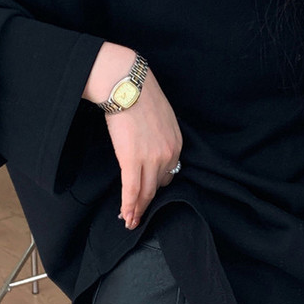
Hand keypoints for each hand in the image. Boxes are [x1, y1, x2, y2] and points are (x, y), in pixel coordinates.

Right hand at [84, 42, 182, 229]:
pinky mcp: (133, 160)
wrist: (127, 83)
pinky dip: (129, 206)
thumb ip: (159, 136)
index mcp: (177, 144)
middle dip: (147, 202)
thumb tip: (148, 145)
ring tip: (130, 220)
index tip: (147, 194)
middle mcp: (169, 155)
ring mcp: (152, 159)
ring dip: (137, 209)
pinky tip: (126, 215)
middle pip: (158, 186)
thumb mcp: (161, 117)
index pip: (168, 174)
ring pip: (145, 192)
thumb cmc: (140, 94)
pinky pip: (132, 190)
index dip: (156, 187)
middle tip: (137, 214)